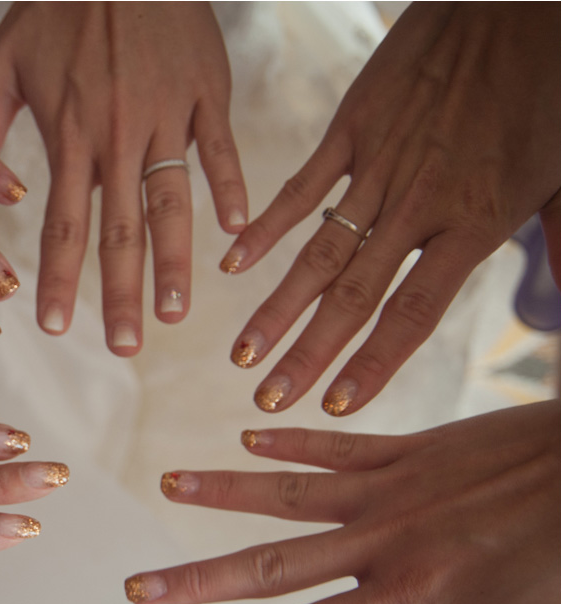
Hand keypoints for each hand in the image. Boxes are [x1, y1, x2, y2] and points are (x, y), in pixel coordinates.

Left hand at [0, 2, 246, 352]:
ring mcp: (166, 117)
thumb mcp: (1, 61)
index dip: (60, 280)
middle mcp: (116, 137)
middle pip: (120, 231)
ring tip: (177, 312)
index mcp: (67, 135)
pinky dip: (232, 190)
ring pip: (173, 203)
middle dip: (120, 295)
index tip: (57, 327)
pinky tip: (238, 235)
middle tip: (125, 346)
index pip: (62, 225)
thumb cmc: (55, 4)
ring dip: (176, 263)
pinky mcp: (207, 94)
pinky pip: (222, 150)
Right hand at [126, 402, 559, 603]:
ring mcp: (392, 487)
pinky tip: (249, 433)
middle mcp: (384, 539)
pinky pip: (337, 443)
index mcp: (413, 595)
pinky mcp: (410, 448)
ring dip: (224, 490)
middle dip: (199, 580)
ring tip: (168, 484)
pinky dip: (290, 438)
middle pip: (271, 564)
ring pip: (287, 492)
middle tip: (137, 586)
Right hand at [223, 3, 559, 414]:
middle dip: (306, 355)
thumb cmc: (551, 85)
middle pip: (352, 296)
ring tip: (241, 354)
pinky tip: (233, 264)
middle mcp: (419, 205)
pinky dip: (265, 227)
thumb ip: (560, 242)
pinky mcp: (353, 126)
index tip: (337, 406)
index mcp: (475, 222)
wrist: (516, 5)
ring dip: (276, 308)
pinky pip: (302, 187)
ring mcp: (380, 165)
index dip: (372, 363)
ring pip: (318, 252)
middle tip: (267, 400)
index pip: (413, 313)